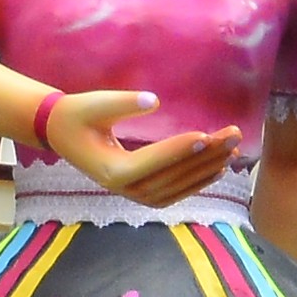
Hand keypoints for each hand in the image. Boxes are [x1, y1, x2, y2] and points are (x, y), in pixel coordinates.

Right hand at [36, 88, 233, 209]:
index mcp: (112, 171)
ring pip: (178, 186)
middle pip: (172, 175)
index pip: (153, 161)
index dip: (180, 149)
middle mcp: (126, 189)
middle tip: (233, 134)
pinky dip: (198, 181)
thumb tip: (153, 101)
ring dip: (208, 168)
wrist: (62, 134)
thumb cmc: (77, 115)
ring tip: (233, 149)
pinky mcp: (142, 193)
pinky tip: (219, 168)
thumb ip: (122, 103)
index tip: (206, 135)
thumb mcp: (94, 104)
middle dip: (205, 155)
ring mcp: (135, 195)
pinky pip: (175, 192)